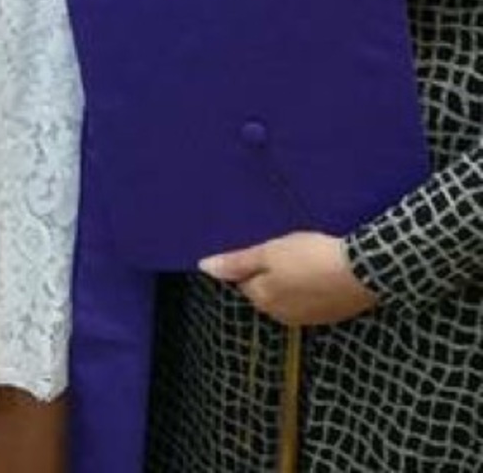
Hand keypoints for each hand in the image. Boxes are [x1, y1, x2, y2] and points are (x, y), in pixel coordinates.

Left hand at [199, 232, 377, 325]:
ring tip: (300, 258)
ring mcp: (308, 318)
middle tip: (280, 251)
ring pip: (287, 297)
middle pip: (265, 292)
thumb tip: (203, 267)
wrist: (363, 271)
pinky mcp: (330, 315)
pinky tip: (318, 272)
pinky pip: (309, 301)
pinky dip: (308, 288)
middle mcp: (282, 315)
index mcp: (263, 299)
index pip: (244, 283)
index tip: (261, 249)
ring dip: (288, 282)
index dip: (249, 264)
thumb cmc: (309, 257)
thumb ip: (237, 262)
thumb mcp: (269, 253)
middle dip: (267, 274)